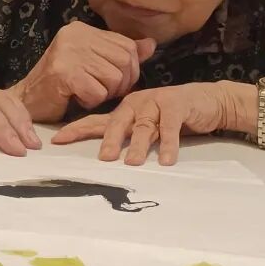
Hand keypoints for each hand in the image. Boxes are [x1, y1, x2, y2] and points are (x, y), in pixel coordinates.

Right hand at [12, 21, 155, 122]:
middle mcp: (74, 35)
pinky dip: (91, 102)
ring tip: (86, 93)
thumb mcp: (93, 63)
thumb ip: (119, 53)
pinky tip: (75, 97)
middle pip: (124, 61)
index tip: (115, 81)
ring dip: (104, 94)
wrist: (26, 100)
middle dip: (120, 84)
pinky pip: (97, 92)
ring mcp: (68, 52)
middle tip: (102, 91)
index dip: (129, 69)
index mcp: (82, 29)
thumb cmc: (61, 84)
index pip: (127, 45)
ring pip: (113, 78)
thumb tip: (151, 45)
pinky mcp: (63, 72)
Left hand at [52, 83, 240, 165]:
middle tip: (104, 159)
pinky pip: (170, 127)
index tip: (58, 140)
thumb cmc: (171, 117)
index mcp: (125, 110)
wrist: (207, 101)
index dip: (77, 129)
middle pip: (118, 122)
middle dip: (109, 140)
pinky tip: (167, 161)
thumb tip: (103, 159)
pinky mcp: (177, 107)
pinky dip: (169, 144)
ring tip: (133, 164)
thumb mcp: (146, 126)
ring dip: (139, 146)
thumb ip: (128, 137)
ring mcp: (156, 103)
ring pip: (144, 126)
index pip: (96, 120)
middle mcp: (137, 104)